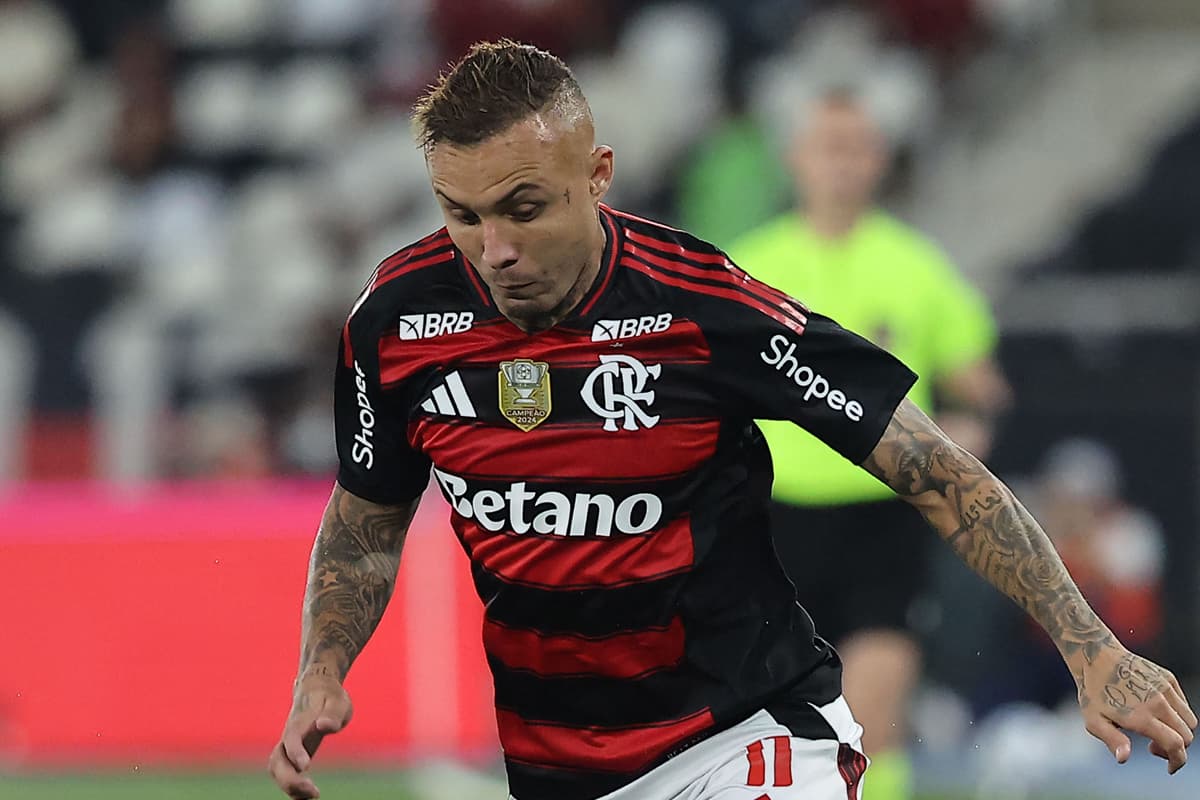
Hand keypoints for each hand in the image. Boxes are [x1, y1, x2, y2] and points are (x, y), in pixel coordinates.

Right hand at [268, 669, 353, 797]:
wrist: (316, 689)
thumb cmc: (330, 696)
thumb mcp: (338, 702)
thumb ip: (333, 714)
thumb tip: (324, 726)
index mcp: (300, 722)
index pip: (291, 739)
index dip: (295, 752)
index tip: (305, 766)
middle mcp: (289, 736)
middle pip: (277, 761)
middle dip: (289, 780)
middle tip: (315, 792)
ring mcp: (287, 745)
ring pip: (276, 768)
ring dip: (288, 785)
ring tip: (312, 795)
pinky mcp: (292, 754)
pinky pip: (284, 772)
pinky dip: (292, 787)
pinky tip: (308, 795)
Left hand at [1077, 646, 1196, 772]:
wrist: (1096, 656)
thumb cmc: (1093, 691)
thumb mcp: (1094, 720)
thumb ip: (1112, 740)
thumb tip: (1124, 759)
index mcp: (1141, 717)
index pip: (1176, 745)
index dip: (1178, 761)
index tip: (1169, 767)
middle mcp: (1158, 703)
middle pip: (1187, 736)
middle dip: (1176, 748)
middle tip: (1152, 746)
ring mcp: (1165, 688)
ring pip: (1190, 721)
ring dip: (1180, 732)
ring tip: (1156, 729)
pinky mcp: (1168, 678)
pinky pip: (1184, 704)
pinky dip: (1178, 714)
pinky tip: (1157, 713)